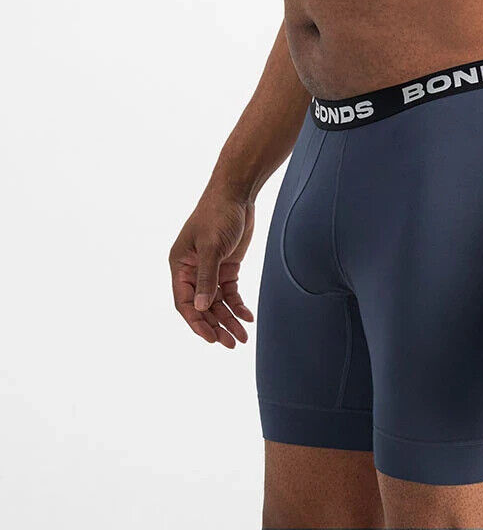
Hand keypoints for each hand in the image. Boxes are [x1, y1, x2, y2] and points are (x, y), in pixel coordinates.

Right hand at [169, 187, 255, 347]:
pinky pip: (230, 292)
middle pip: (202, 306)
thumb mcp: (211, 247)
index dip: (196, 322)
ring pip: (217, 303)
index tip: (211, 339)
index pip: (184, 302)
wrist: (237, 194)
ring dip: (228, 320)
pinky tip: (247, 317)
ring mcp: (210, 269)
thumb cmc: (218, 215)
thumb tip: (202, 308)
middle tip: (232, 343)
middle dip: (216, 326)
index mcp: (180, 266)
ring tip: (242, 338)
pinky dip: (238, 305)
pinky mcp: (227, 266)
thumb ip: (207, 278)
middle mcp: (192, 271)